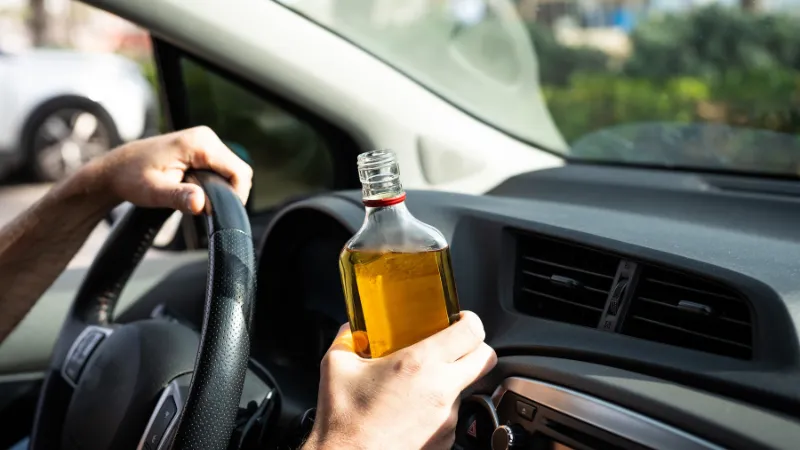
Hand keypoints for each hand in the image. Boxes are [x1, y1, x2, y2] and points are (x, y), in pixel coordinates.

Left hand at [84, 126, 252, 213]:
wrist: (116, 169)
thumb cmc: (131, 178)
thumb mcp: (154, 192)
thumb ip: (179, 197)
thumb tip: (202, 204)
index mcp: (199, 143)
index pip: (238, 172)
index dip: (235, 196)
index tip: (218, 212)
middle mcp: (206, 137)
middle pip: (239, 171)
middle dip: (229, 193)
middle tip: (205, 209)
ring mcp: (205, 140)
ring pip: (233, 171)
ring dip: (222, 189)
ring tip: (196, 198)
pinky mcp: (202, 148)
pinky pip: (223, 168)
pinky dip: (217, 184)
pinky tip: (196, 191)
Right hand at [304, 311, 496, 449]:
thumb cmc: (344, 421)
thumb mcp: (336, 367)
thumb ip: (347, 339)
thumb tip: (351, 328)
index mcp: (419, 363)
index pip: (471, 331)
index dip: (470, 320)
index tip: (460, 319)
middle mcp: (441, 389)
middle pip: (485, 358)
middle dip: (474, 347)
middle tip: (453, 345)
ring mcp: (447, 418)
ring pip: (467, 387)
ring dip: (451, 380)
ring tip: (419, 383)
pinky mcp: (446, 440)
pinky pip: (452, 414)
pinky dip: (438, 407)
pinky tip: (412, 409)